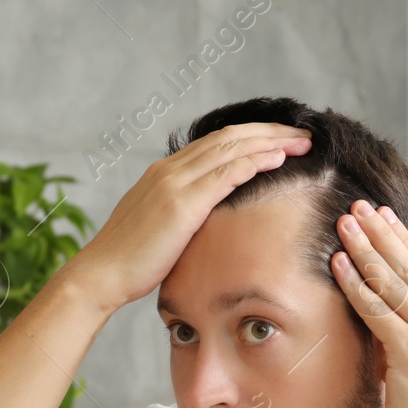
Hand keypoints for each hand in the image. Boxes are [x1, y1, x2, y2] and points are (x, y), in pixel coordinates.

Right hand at [61, 122, 311, 307]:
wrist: (101, 275)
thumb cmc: (130, 261)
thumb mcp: (159, 228)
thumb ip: (182, 215)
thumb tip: (206, 223)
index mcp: (165, 173)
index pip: (217, 142)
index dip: (253, 136)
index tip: (283, 140)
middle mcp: (170, 169)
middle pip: (230, 136)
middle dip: (271, 132)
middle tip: (305, 134)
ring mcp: (175, 183)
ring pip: (232, 148)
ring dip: (273, 142)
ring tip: (304, 143)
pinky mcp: (181, 204)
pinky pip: (226, 173)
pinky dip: (255, 162)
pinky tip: (280, 159)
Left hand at [330, 200, 407, 407]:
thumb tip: (402, 317)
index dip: (403, 243)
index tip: (384, 219)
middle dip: (382, 234)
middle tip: (360, 208)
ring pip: (394, 281)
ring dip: (366, 249)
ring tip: (345, 225)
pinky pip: (377, 310)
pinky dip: (356, 284)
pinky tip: (339, 265)